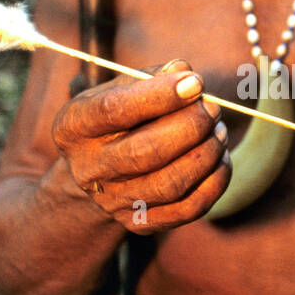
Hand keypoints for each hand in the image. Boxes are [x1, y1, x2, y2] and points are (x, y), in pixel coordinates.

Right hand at [51, 58, 230, 231]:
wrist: (97, 175)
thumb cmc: (116, 121)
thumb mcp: (118, 90)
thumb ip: (150, 77)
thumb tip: (183, 70)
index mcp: (74, 127)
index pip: (115, 110)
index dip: (161, 95)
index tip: (195, 81)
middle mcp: (88, 169)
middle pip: (145, 152)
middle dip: (190, 126)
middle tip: (212, 107)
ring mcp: (113, 201)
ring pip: (170, 184)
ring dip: (206, 153)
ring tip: (218, 129)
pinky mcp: (140, 224)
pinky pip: (188, 209)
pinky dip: (214, 182)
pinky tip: (220, 159)